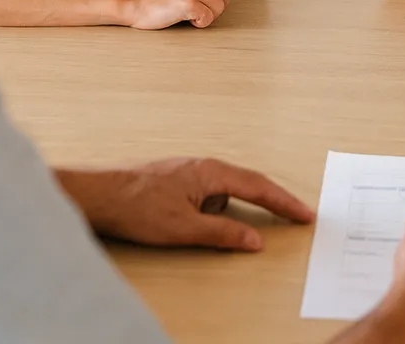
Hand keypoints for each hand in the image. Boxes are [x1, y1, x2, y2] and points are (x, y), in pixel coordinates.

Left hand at [56, 158, 314, 250]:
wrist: (99, 194)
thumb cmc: (136, 206)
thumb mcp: (185, 228)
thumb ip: (223, 234)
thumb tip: (254, 239)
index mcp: (210, 172)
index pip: (258, 187)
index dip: (284, 203)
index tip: (305, 214)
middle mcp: (203, 165)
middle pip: (248, 183)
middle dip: (271, 201)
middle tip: (294, 216)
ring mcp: (189, 170)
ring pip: (225, 190)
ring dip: (237, 207)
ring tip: (228, 225)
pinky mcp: (177, 179)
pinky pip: (208, 193)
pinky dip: (216, 208)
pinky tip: (200, 222)